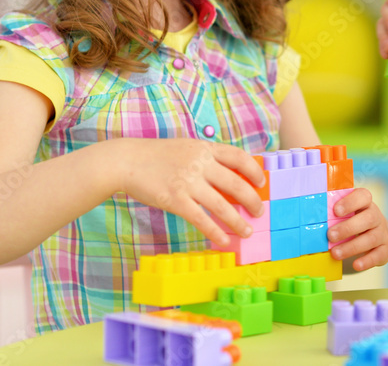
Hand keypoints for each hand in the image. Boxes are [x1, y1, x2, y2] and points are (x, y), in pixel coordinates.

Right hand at [113, 138, 265, 248]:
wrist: (126, 161)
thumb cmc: (157, 156)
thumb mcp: (187, 147)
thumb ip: (207, 158)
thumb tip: (230, 174)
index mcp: (205, 148)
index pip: (239, 157)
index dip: (254, 171)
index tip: (262, 183)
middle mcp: (200, 164)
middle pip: (237, 184)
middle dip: (252, 201)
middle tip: (259, 212)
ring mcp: (188, 182)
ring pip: (222, 205)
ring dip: (238, 221)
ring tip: (247, 232)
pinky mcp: (175, 200)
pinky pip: (201, 219)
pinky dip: (215, 231)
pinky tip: (224, 240)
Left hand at [327, 188, 387, 271]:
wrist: (376, 235)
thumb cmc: (352, 221)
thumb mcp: (344, 214)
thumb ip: (331, 214)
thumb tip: (307, 219)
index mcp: (365, 203)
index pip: (363, 196)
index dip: (351, 202)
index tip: (336, 210)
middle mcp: (376, 216)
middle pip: (368, 218)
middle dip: (348, 228)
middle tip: (330, 235)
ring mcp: (382, 233)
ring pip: (371, 238)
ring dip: (352, 247)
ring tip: (335, 254)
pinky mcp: (385, 249)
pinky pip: (379, 255)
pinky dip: (367, 261)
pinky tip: (356, 265)